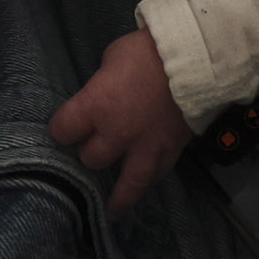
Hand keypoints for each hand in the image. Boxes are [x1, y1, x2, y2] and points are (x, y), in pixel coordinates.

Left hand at [51, 30, 197, 215]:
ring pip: (126, 184)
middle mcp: (116, 134)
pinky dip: (148, 179)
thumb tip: (102, 95)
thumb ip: (103, 85)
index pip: (63, 130)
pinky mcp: (171, 150)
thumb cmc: (148, 50)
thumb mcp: (112, 59)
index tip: (64, 129)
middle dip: (89, 153)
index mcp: (95, 106)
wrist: (196, 58)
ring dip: (117, 196)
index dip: (61, 130)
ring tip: (112, 207)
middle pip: (90, 158)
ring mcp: (145, 147)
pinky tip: (144, 184)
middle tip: (90, 149)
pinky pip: (156, 175)